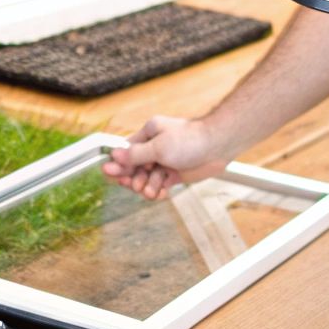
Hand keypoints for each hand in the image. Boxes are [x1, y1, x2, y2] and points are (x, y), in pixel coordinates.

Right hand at [100, 115, 230, 199]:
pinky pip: (160, 184)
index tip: (110, 174)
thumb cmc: (189, 139)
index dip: (119, 164)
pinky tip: (160, 194)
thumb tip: (114, 155)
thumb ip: (136, 154)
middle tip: (135, 185)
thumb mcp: (158, 147)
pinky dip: (158, 190)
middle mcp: (155, 147)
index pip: (127, 151)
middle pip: (135, 167)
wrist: (217, 146)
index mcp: (148, 134)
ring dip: (147, 186)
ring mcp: (165, 161)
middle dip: (133, 178)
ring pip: (147, 178)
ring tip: (152, 191)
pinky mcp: (175, 173)